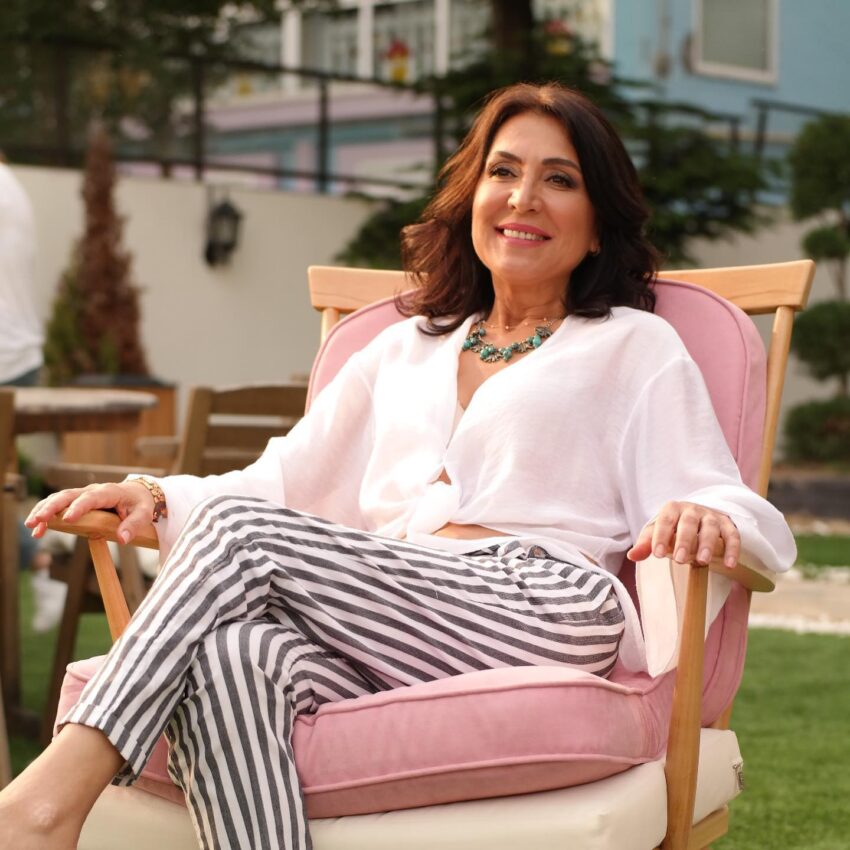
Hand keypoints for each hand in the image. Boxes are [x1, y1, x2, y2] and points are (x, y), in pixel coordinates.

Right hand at [25, 481, 155, 544]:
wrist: (138, 493)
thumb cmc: (140, 503)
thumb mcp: (144, 513)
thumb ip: (134, 525)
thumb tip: (122, 539)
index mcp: (109, 492)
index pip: (91, 498)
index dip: (79, 507)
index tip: (68, 519)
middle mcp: (92, 490)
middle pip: (68, 495)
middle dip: (51, 507)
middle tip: (37, 520)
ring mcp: (83, 495)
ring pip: (59, 498)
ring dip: (44, 510)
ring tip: (31, 524)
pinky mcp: (77, 501)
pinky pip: (59, 505)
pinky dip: (47, 515)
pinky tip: (36, 529)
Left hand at [626, 501, 739, 568]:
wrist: (698, 521)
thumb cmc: (673, 530)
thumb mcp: (658, 535)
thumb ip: (645, 545)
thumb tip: (632, 556)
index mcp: (672, 509)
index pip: (665, 520)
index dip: (660, 536)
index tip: (656, 554)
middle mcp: (692, 510)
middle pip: (688, 522)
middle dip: (684, 541)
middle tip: (679, 559)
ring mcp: (711, 516)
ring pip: (710, 527)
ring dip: (707, 544)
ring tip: (702, 561)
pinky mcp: (727, 525)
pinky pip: (732, 535)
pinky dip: (732, 549)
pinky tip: (729, 565)